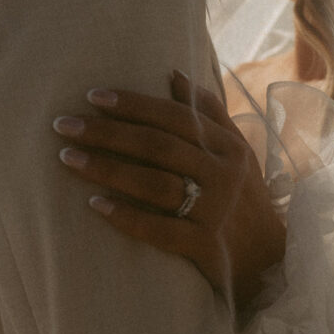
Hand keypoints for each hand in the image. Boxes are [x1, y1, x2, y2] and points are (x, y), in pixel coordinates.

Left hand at [53, 70, 285, 307]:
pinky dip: (127, 217)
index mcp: (227, 145)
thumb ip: (209, 111)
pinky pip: (161, 230)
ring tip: (67, 157)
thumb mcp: (236, 150)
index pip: (175, 117)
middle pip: (157, 146)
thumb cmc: (241, 195)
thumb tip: (174, 74)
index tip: (92, 95)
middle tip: (63, 124)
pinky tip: (94, 205)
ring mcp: (214, 211)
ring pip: (155, 184)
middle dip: (107, 132)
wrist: (269, 259)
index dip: (133, 104)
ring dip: (107, 169)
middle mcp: (221, 174)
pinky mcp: (205, 246)